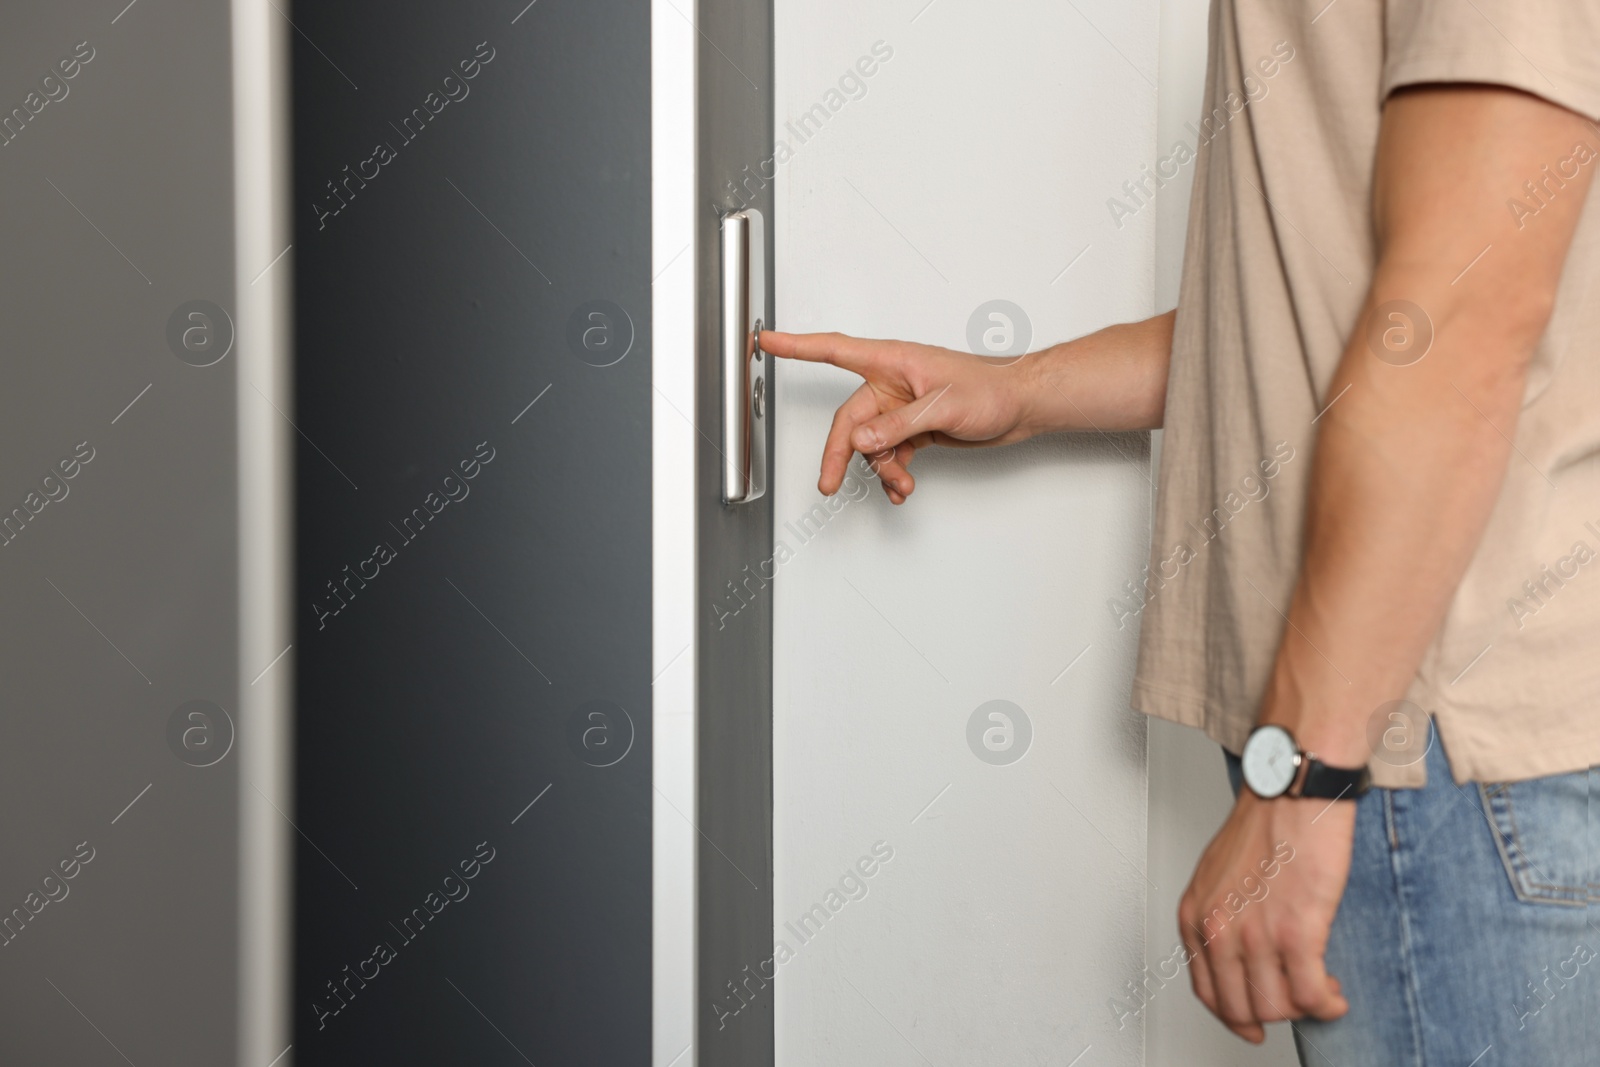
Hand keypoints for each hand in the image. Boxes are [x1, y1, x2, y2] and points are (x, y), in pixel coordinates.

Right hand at [759, 330, 1035, 503]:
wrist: (1022, 406)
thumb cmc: (992, 389)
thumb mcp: (943, 407)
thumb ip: (897, 424)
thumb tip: (860, 440)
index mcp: (892, 361)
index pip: (834, 350)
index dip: (797, 346)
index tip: (766, 340)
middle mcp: (891, 383)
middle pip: (849, 420)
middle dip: (841, 454)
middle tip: (829, 483)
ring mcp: (901, 408)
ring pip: (869, 444)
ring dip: (879, 469)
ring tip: (900, 484)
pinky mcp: (913, 428)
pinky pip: (889, 453)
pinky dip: (893, 472)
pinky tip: (903, 486)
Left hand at [1178, 791, 1352, 1042]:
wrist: (1291, 793)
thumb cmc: (1263, 823)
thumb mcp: (1217, 874)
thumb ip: (1221, 917)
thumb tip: (1240, 957)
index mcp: (1196, 915)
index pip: (1207, 991)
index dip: (1234, 1015)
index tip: (1251, 1024)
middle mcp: (1218, 929)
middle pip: (1241, 1007)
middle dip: (1273, 1013)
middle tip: (1295, 1001)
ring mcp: (1255, 934)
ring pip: (1277, 1007)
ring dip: (1303, 1007)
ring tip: (1319, 988)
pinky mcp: (1296, 933)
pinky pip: (1309, 996)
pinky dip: (1326, 1005)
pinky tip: (1333, 994)